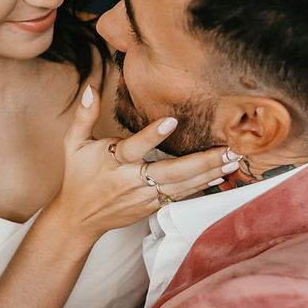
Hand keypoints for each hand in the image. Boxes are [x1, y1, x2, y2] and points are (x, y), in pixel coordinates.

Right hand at [49, 86, 230, 241]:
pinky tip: (221, 176)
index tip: (172, 121)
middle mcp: (131, 181)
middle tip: (229, 150)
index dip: (152, 136)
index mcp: (113, 162)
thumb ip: (84, 116)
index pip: (134, 147)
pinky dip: (202, 187)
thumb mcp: (73, 144)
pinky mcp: (152, 207)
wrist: (79, 219)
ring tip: (234, 160)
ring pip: (181, 186)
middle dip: (202, 162)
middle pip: (170, 172)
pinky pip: (180, 196)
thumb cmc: (78, 177)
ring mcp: (144, 197)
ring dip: (210, 174)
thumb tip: (91, 88)